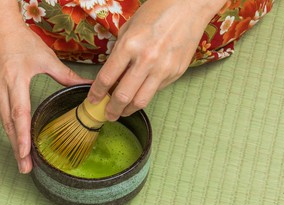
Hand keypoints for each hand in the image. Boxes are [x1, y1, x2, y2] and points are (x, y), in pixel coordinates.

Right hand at [0, 0, 90, 172]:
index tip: (26, 157)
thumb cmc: (18, 39)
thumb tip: (87, 85)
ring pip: (4, 121)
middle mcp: (1, 90)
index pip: (19, 116)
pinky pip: (0, 113)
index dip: (23, 138)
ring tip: (22, 157)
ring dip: (13, 140)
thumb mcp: (44, 58)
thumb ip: (65, 76)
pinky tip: (16, 136)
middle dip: (17, 149)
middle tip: (25, 168)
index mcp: (15, 82)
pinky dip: (9, 127)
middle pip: (9, 126)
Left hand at [87, 0, 226, 120]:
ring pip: (141, 101)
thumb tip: (112, 74)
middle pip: (123, 96)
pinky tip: (139, 95)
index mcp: (130, 45)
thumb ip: (119, 52)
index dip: (97, 93)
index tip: (93, 100)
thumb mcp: (129, 27)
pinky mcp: (175, 73)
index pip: (107, 78)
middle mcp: (146, 59)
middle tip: (107, 115)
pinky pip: (155, 91)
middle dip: (112, 109)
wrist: (190, 7)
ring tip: (122, 112)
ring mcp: (163, 68)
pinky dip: (144, 96)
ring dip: (128, 110)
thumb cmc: (157, 11)